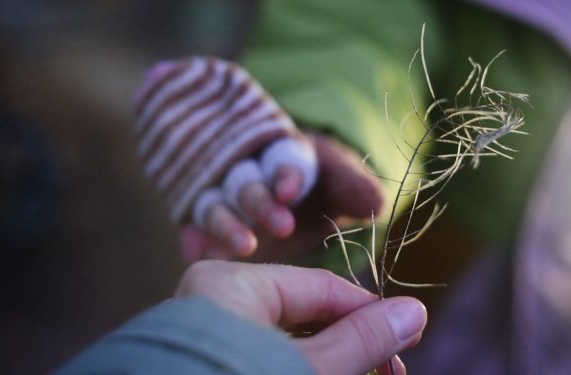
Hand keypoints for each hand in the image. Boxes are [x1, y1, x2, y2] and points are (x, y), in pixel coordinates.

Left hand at [175, 261, 426, 374]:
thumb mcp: (308, 370)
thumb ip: (360, 341)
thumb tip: (414, 311)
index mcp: (232, 285)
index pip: (320, 287)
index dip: (370, 312)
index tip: (409, 335)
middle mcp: (215, 303)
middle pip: (304, 316)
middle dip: (350, 346)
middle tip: (391, 372)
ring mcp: (209, 337)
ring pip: (286, 343)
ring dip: (329, 362)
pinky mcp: (210, 364)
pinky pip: (264, 359)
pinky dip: (296, 368)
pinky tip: (323, 373)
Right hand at [181, 132, 383, 262]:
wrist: (294, 194)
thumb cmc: (322, 185)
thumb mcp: (342, 184)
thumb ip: (356, 190)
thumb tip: (375, 205)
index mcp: (285, 154)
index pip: (282, 158)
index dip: (286, 174)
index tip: (291, 191)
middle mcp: (249, 172)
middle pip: (248, 182)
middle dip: (261, 203)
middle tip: (282, 227)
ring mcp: (224, 199)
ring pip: (216, 205)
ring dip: (226, 225)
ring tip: (242, 248)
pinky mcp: (205, 226)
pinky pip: (194, 230)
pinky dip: (195, 241)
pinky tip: (199, 254)